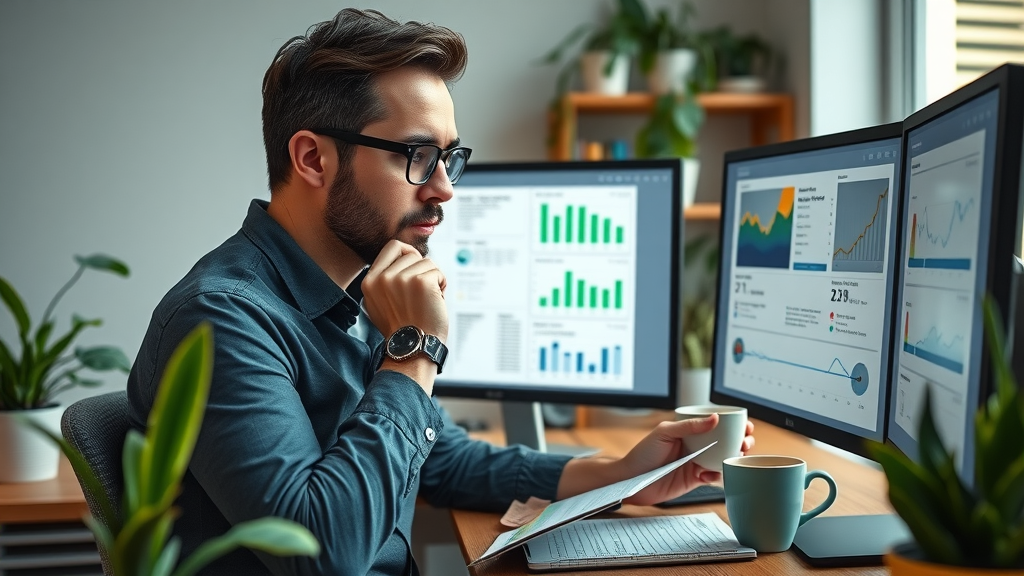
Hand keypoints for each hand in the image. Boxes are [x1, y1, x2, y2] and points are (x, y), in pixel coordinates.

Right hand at [361, 239, 447, 343]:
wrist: (413, 347)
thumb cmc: (403, 328)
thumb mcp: (379, 303)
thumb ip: (385, 280)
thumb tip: (404, 257)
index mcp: (370, 281)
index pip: (393, 247)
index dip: (408, 252)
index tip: (415, 266)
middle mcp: (383, 278)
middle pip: (412, 254)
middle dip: (422, 270)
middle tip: (422, 293)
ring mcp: (401, 279)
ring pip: (427, 262)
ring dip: (433, 279)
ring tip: (427, 300)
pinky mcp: (421, 282)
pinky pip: (438, 272)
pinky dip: (442, 285)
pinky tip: (435, 301)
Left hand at [620, 415, 754, 505]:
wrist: (632, 480)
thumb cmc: (643, 453)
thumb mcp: (665, 433)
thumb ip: (689, 426)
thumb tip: (714, 418)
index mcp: (689, 431)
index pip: (716, 425)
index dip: (734, 425)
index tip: (746, 425)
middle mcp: (696, 446)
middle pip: (725, 442)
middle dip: (741, 441)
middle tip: (745, 443)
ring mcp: (696, 462)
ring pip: (723, 459)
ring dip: (733, 458)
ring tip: (736, 457)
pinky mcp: (694, 479)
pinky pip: (713, 477)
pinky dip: (717, 476)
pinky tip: (709, 475)